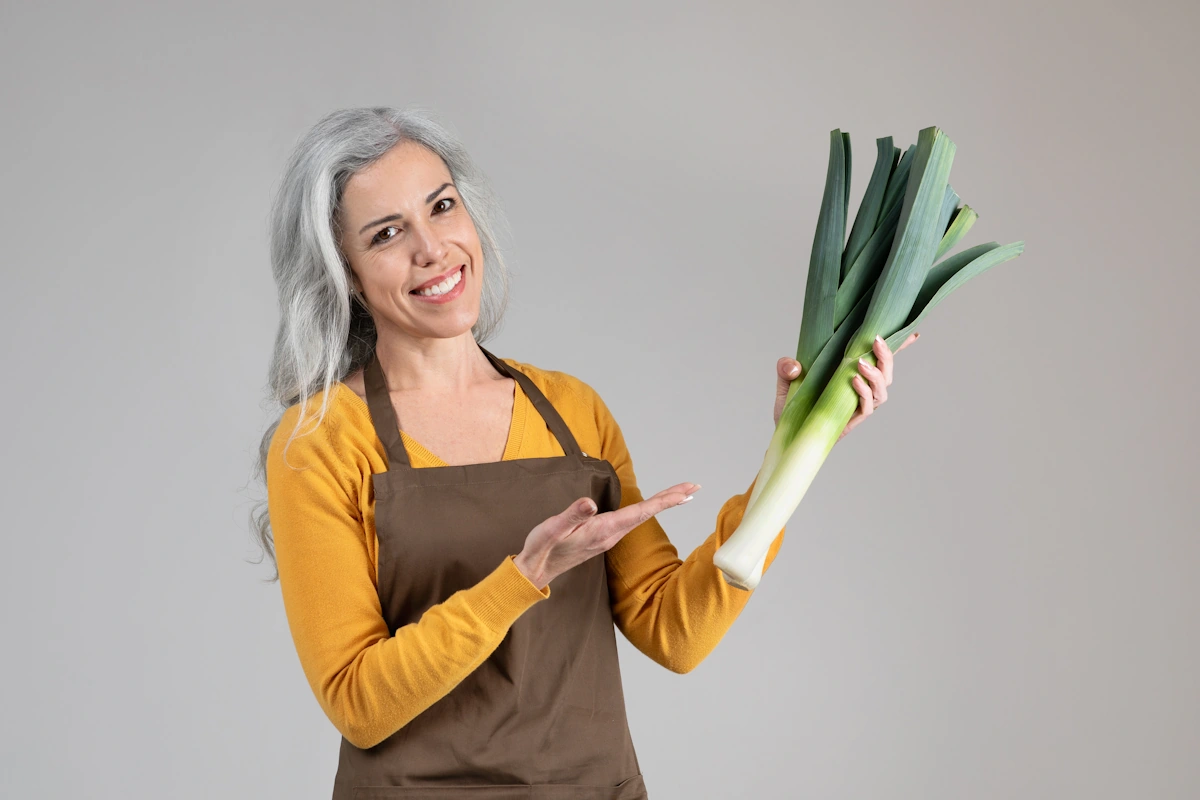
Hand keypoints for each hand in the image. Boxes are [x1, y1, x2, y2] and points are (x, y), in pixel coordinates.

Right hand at [514, 483, 699, 589]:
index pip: (640, 512)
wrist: (536, 571)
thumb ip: (572, 515)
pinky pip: (633, 519)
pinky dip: (648, 509)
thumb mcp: (552, 529)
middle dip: (672, 499)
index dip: (664, 500)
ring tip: (682, 493)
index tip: (685, 492)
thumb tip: (591, 502)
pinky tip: (652, 505)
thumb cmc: (543, 548)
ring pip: (642, 516)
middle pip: (648, 513)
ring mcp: (609, 536)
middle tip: (695, 487)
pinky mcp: (603, 536)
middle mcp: (611, 534)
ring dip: (663, 503)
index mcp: (603, 530)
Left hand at [773, 331, 920, 438]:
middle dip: (887, 356)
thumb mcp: (785, 380)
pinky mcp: (853, 420)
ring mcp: (858, 405)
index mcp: (851, 373)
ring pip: (882, 390)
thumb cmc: (792, 404)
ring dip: (875, 374)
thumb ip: (786, 367)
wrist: (786, 432)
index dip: (898, 347)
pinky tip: (854, 381)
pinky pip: (867, 407)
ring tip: (860, 364)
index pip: (879, 360)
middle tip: (876, 341)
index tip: (914, 333)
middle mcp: (861, 389)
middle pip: (887, 372)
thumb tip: (793, 365)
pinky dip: (864, 393)